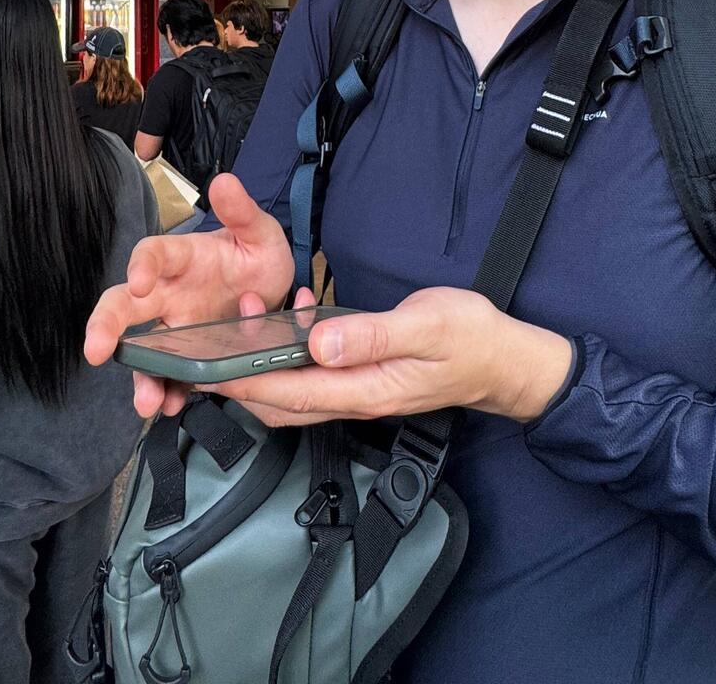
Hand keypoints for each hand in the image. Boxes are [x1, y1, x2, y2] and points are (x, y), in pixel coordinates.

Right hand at [84, 173, 294, 417]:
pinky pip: (169, 378)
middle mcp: (168, 293)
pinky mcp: (188, 357)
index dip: (141, 264)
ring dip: (140, 376)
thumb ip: (243, 213)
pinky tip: (170, 406)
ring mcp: (175, 329)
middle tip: (95, 350)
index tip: (137, 278)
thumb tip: (225, 181)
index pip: (151, 253)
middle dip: (106, 326)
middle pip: (125, 305)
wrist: (274, 294)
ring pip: (142, 350)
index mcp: (182, 258)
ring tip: (147, 401)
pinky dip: (167, 393)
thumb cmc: (257, 256)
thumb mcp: (260, 233)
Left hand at [203, 288, 573, 427]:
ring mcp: (361, 388)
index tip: (208, 369)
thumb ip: (371, 335)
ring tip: (245, 318)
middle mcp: (357, 396)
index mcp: (366, 389)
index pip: (291, 394)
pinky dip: (295, 347)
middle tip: (210, 344)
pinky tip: (296, 313)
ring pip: (297, 386)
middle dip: (242, 377)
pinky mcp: (366, 374)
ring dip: (265, 360)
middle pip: (283, 400)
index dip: (246, 384)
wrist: (507, 359)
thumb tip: (318, 342)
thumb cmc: (471, 339)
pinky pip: (318, 371)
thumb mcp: (426, 327)